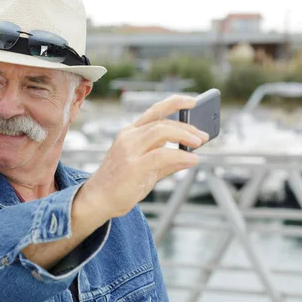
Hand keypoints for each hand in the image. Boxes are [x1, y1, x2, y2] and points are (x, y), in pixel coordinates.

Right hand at [77, 95, 208, 220]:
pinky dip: (181, 155)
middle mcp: (128, 137)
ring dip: (184, 135)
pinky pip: (163, 154)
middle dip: (187, 126)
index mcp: (129, 134)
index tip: (193, 101)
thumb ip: (167, 162)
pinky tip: (192, 159)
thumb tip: (191, 157)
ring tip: (199, 143)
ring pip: (162, 131)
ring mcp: (129, 150)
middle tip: (203, 136)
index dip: (174, 103)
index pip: (154, 111)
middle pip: (162, 121)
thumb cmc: (119, 185)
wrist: (98, 200)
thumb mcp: (147, 169)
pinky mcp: (133, 166)